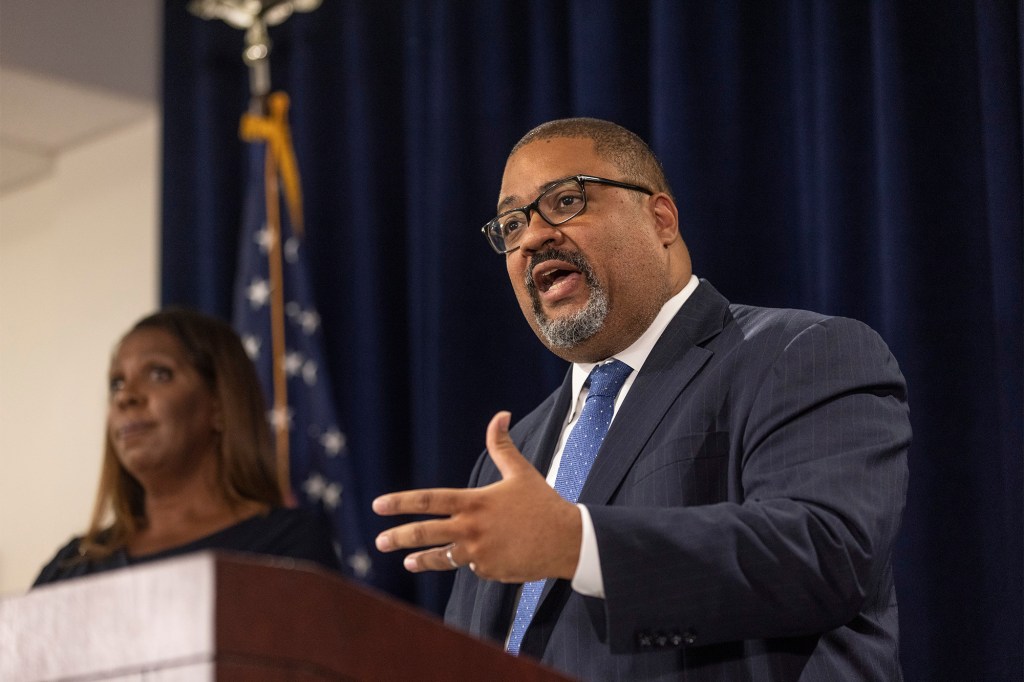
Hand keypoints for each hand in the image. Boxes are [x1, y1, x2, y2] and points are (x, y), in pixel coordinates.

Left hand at [372, 411, 582, 582]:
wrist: (567, 540)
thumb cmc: (542, 504)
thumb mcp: (520, 472)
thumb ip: (501, 446)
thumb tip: (500, 415)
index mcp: (475, 502)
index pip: (429, 500)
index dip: (401, 502)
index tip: (378, 505)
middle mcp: (472, 528)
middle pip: (426, 533)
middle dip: (399, 537)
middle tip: (380, 540)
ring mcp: (479, 553)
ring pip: (442, 557)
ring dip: (421, 559)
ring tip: (407, 561)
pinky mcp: (489, 570)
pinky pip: (472, 566)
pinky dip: (472, 561)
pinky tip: (483, 556)